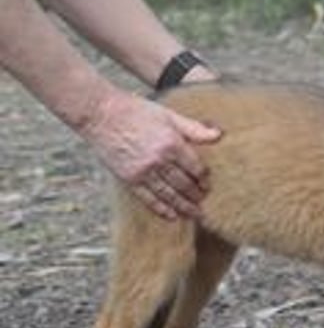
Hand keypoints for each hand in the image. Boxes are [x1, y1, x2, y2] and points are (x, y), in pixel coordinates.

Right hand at [82, 89, 220, 219]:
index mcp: (172, 143)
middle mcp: (159, 160)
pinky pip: (149, 199)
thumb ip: (194, 128)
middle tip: (203, 201)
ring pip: (169, 195)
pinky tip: (172, 216)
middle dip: (196, 195)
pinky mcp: (129, 179)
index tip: (207, 183)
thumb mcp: (169, 115)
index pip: (196, 168)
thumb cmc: (136, 111)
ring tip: (194, 213)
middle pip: (185, 184)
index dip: (204, 178)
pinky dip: (162, 210)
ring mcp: (143, 172)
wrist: (100, 114)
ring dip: (184, 206)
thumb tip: (219, 134)